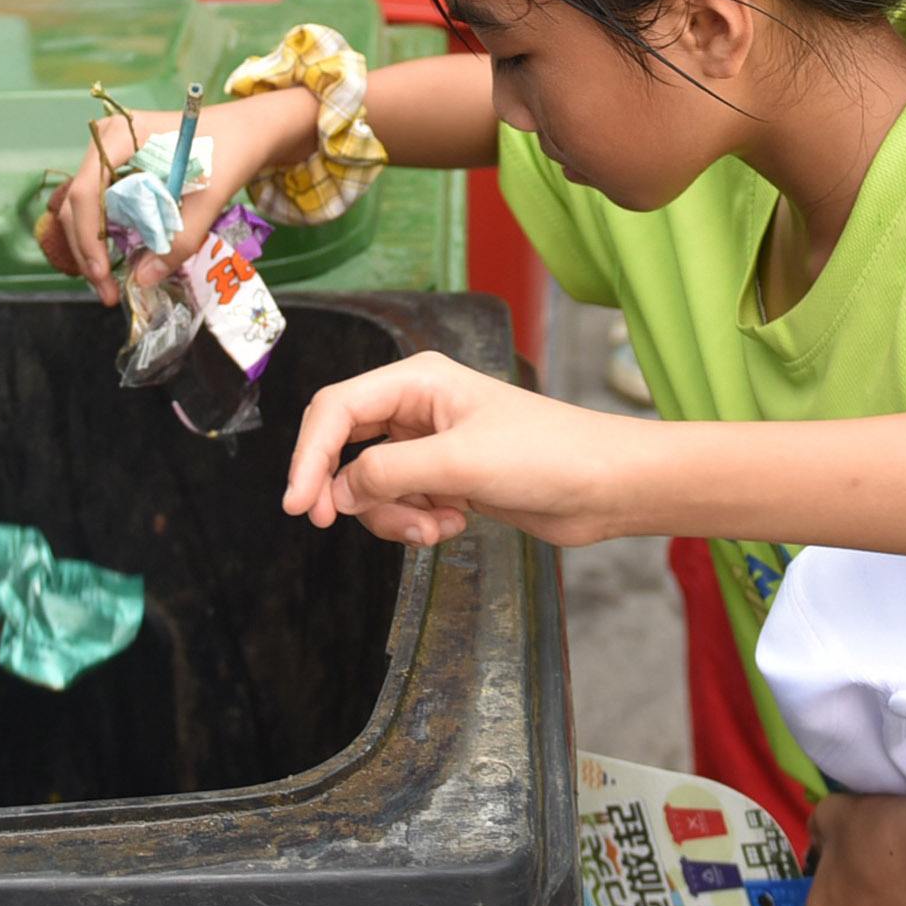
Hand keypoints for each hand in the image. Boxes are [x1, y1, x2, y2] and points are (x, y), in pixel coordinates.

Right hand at [34, 86, 319, 305]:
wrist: (245, 132)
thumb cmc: (229, 152)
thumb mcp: (209, 198)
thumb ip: (179, 239)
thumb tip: (143, 279)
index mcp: (122, 134)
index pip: (88, 191)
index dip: (90, 237)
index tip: (103, 275)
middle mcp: (105, 140)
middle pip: (78, 202)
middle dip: (88, 251)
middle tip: (105, 292)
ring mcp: (107, 154)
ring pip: (84, 208)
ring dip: (92, 247)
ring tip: (108, 284)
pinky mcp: (115, 169)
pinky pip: (98, 205)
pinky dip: (103, 235)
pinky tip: (114, 262)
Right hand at [280, 350, 622, 548]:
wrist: (605, 485)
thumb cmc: (548, 455)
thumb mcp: (459, 463)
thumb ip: (388, 473)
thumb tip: (336, 491)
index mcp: (418, 379)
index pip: (336, 409)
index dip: (308, 456)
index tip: (299, 505)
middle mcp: (418, 406)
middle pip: (346, 447)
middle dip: (347, 490)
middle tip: (333, 523)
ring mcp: (432, 443)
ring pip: (372, 484)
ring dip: (392, 513)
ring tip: (434, 525)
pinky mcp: (447, 476)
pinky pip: (402, 501)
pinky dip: (417, 520)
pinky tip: (454, 523)